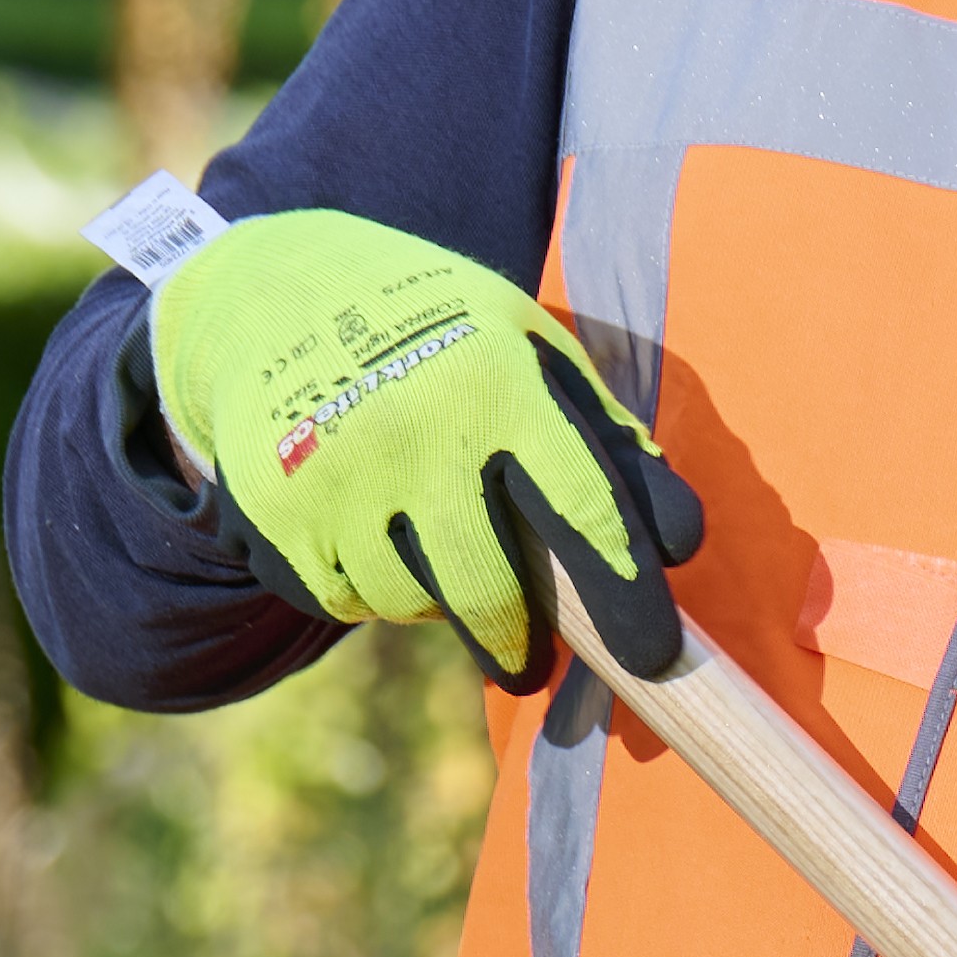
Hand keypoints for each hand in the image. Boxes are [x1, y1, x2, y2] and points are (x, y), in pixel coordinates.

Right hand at [142, 205, 700, 689]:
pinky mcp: (278, 515)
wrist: (275, 295)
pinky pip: (344, 601)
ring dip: (435, 598)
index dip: (623, 591)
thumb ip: (608, 442)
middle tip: (529, 661)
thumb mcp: (530, 350)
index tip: (652, 658)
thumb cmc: (440, 334)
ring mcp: (338, 478)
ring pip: (412, 602)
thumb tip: (681, 543)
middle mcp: (418, 433)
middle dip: (518, 642)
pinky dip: (368, 586)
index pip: (583, 507)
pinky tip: (366, 528)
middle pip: (489, 590)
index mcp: (499, 383)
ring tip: (430, 541)